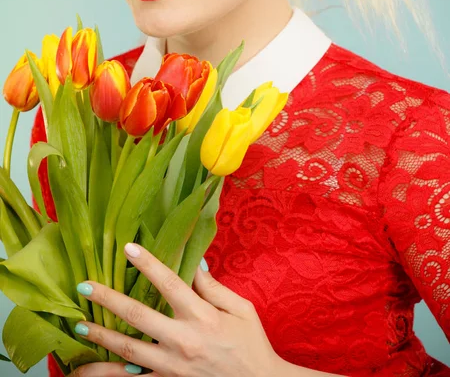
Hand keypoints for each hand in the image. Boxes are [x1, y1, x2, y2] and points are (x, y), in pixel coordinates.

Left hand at [68, 242, 282, 376]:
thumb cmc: (251, 344)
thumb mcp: (241, 309)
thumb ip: (214, 287)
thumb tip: (193, 263)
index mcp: (202, 317)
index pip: (169, 284)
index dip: (147, 264)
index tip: (127, 248)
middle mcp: (183, 341)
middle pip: (138, 315)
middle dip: (109, 299)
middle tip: (85, 285)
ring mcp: (172, 367)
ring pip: (127, 351)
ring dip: (100, 336)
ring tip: (78, 325)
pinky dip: (109, 375)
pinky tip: (88, 370)